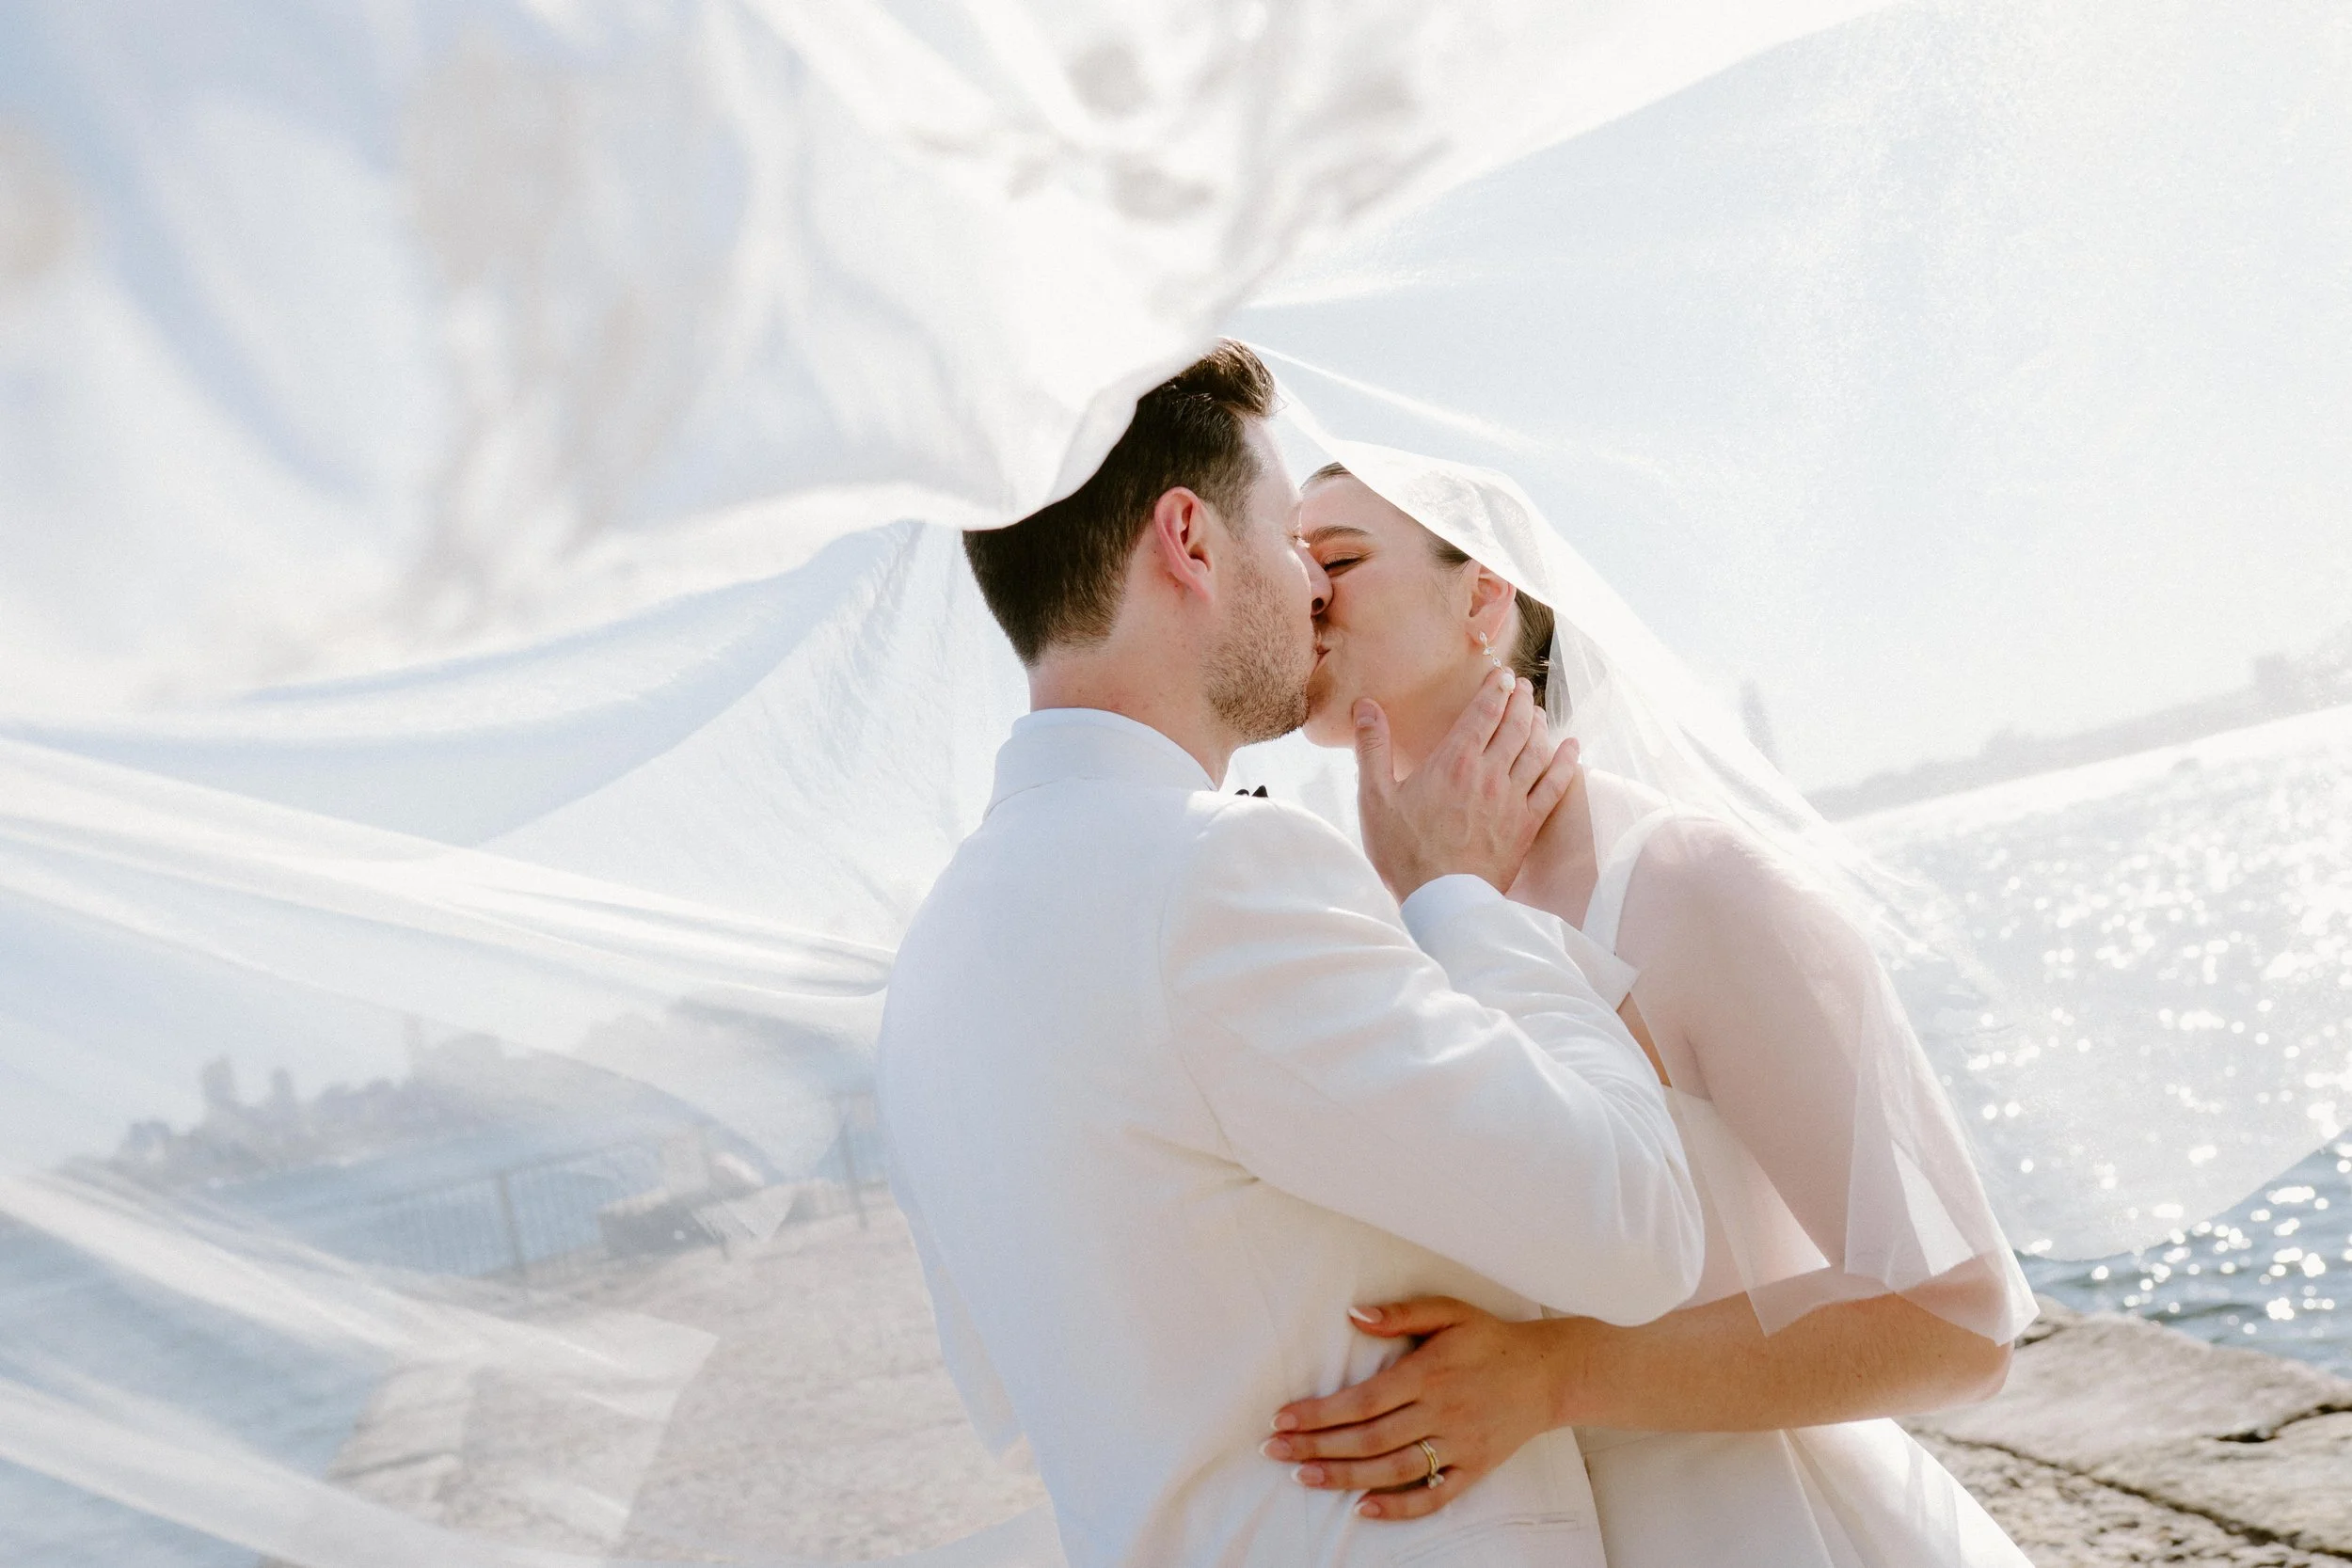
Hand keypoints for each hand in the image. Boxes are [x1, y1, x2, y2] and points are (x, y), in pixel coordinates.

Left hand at [1260, 1297, 1586, 1521]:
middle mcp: (1442, 1412)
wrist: (1548, 1372)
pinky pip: (1434, 1495)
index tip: (1283, 1418)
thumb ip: (1400, 1314)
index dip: (1320, 1413)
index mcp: (1429, 1373)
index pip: (1363, 1400)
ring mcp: (1460, 1444)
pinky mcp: (1476, 1468)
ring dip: (1345, 1477)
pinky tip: (1364, 1508)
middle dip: (1317, 1447)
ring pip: (1394, 1469)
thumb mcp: (1448, 1312)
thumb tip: (1353, 1314)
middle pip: (1369, 1438)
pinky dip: (1400, 1506)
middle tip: (1274, 1451)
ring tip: (1303, 1477)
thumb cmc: (1490, 1337)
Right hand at [1355, 670, 1580, 898]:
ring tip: (1537, 710)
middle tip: (1521, 685)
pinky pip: (1554, 786)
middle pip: (1514, 725)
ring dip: (1539, 724)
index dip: (1494, 690)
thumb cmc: (1404, 852)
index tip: (1501, 675)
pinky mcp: (1526, 825)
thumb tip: (1365, 707)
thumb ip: (1372, 748)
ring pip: (1535, 750)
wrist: (1442, 900)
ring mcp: (1512, 799)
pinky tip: (1571, 748)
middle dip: (1519, 700)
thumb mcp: (1374, 799)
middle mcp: (1489, 774)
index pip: (1482, 713)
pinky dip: (1566, 763)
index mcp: (1453, 762)